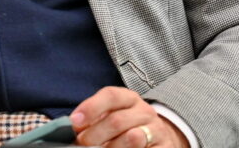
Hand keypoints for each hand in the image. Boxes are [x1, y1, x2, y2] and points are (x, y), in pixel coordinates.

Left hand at [70, 87, 187, 147]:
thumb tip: (73, 126)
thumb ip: (94, 119)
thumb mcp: (112, 115)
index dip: (91, 108)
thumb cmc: (127, 126)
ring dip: (111, 147)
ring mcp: (156, 130)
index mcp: (129, 98)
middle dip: (95, 134)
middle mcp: (144, 111)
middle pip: (117, 120)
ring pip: (132, 138)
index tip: (74, 122)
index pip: (111, 96)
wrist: (160, 137)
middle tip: (82, 143)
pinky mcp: (165, 147)